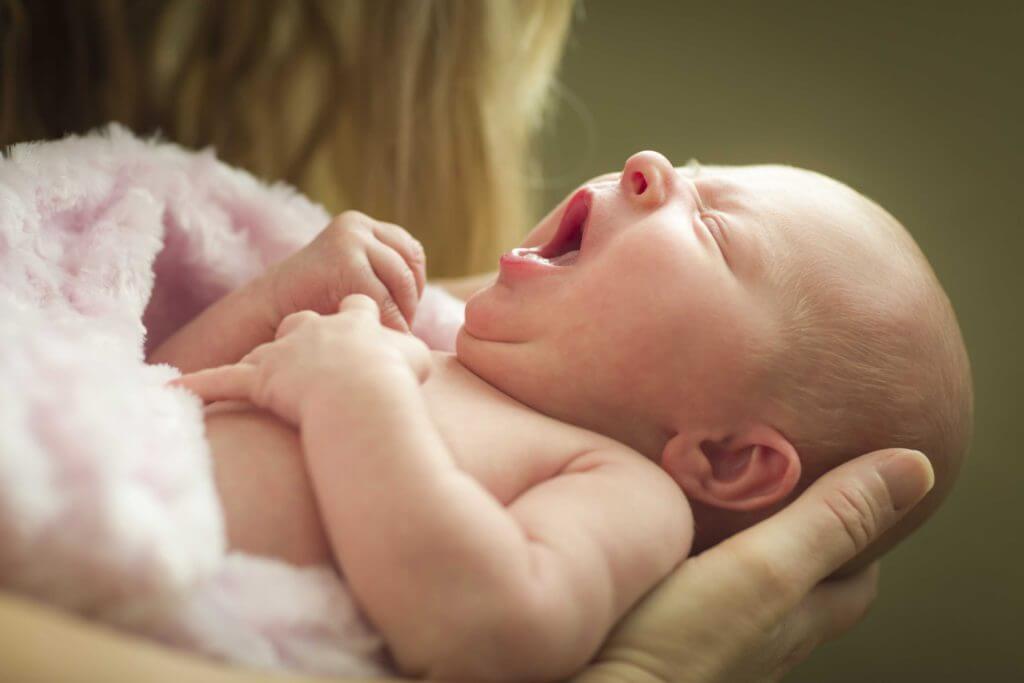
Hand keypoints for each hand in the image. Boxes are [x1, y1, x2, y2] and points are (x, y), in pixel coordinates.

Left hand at [170, 295, 430, 424]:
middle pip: (303, 319)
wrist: (362, 391)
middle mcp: (316, 324)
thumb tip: (422, 356)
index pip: (354, 305)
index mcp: (355, 315)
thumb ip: (413, 352)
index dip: (357, 314)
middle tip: (307, 349)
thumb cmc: (394, 379)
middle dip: (303, 330)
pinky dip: (199, 387)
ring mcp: (284, 350)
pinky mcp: (259, 378)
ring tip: (257, 368)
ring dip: (261, 358)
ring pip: (266, 348)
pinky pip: (222, 382)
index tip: (358, 322)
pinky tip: (174, 390)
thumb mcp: (415, 359)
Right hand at [264, 211, 426, 333]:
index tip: (402, 313)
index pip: (410, 253)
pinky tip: (376, 341)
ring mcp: (352, 241)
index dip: (413, 286)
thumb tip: (436, 294)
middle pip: (409, 267)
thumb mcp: (351, 276)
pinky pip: (386, 301)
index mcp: (361, 225)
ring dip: (402, 315)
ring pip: (402, 284)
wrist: (266, 313)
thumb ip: (382, 273)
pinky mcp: (346, 263)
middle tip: (397, 330)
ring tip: (386, 336)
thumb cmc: (311, 305)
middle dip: (409, 303)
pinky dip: (390, 325)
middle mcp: (357, 227)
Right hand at [575, 448, 935, 682]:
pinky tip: (667, 544)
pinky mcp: (659, 640)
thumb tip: (917, 465)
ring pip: (749, 593)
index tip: (854, 480)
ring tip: (728, 501)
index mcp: (792, 616)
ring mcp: (709, 644)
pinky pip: (697, 597)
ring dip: (750, 548)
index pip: (855, 577)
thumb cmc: (674, 646)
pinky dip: (700, 564)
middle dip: (808, 534)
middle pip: (804, 586)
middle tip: (789, 480)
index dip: (864, 528)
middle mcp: (759, 639)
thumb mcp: (763, 569)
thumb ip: (829, 520)